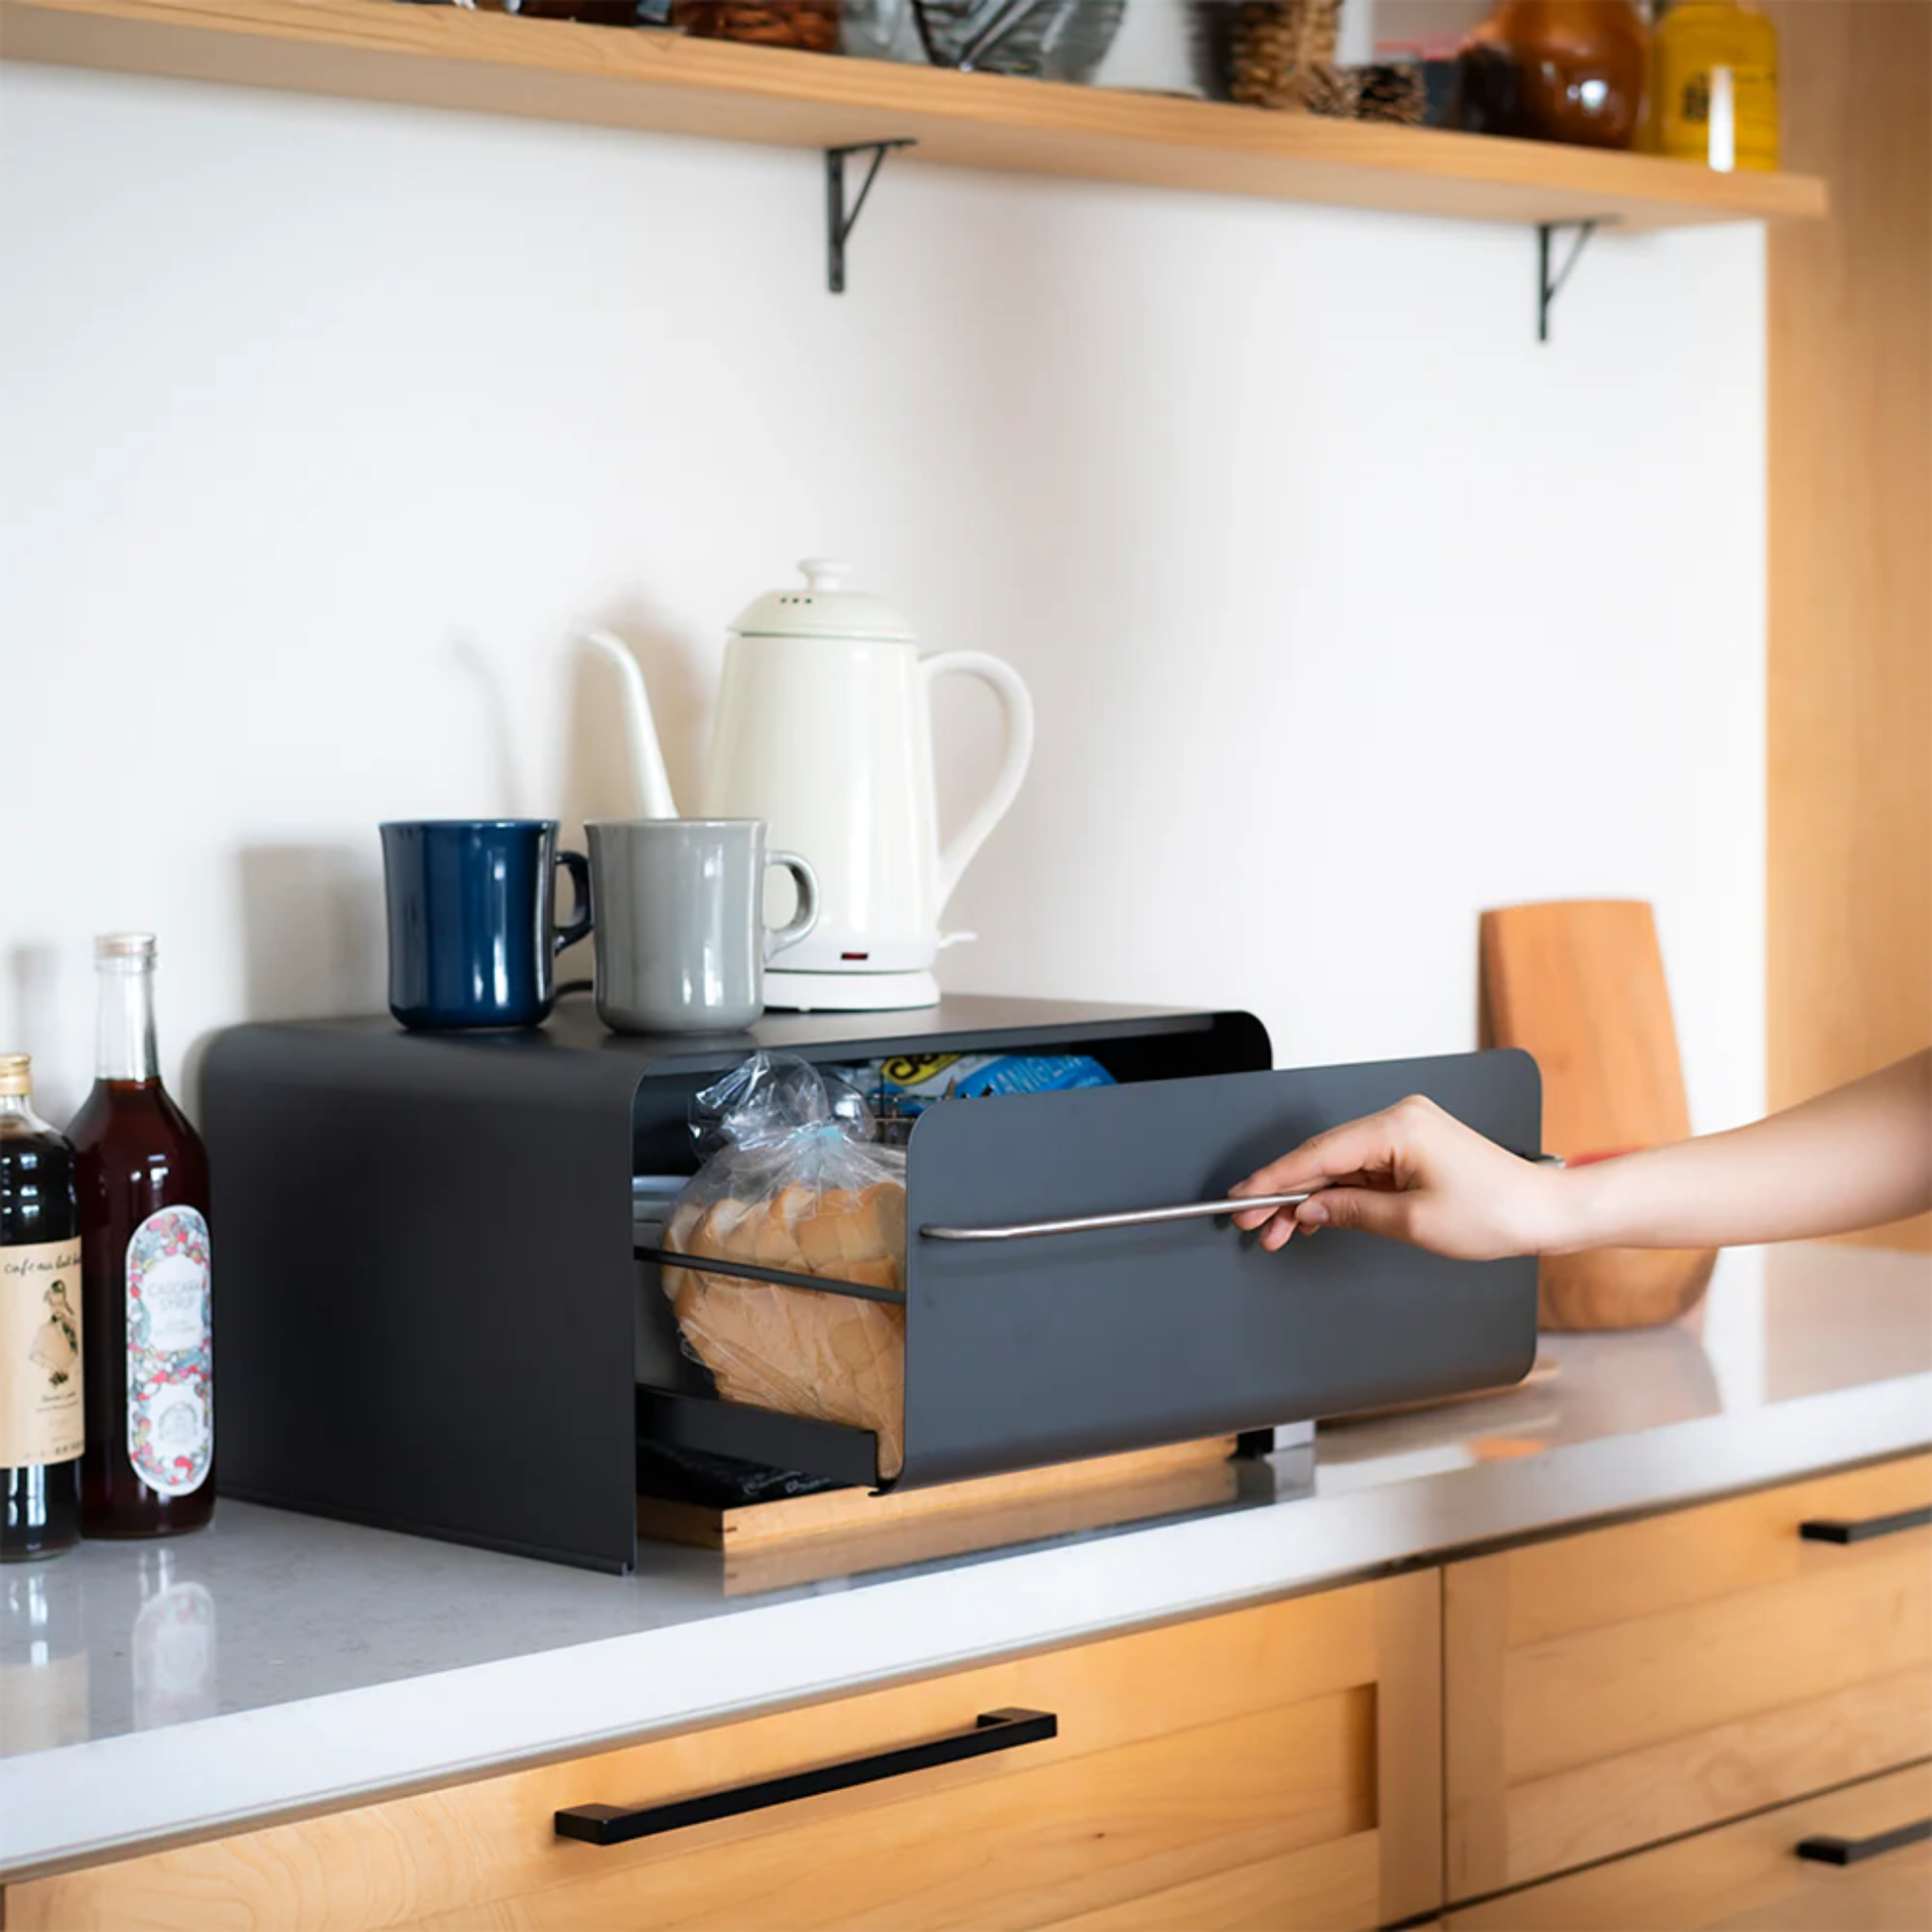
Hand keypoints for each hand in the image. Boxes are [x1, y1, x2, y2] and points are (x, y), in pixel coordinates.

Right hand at [1228, 1094, 1562, 1258]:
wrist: (1546, 1210)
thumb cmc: (1497, 1211)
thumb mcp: (1413, 1222)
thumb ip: (1352, 1212)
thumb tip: (1311, 1211)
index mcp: (1397, 1127)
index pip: (1318, 1154)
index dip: (1275, 1179)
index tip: (1244, 1198)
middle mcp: (1399, 1119)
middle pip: (1323, 1157)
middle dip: (1286, 1194)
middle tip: (1254, 1224)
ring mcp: (1406, 1131)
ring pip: (1339, 1165)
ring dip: (1310, 1198)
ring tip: (1280, 1231)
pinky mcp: (1413, 1146)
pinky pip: (1362, 1168)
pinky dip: (1338, 1193)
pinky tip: (1317, 1216)